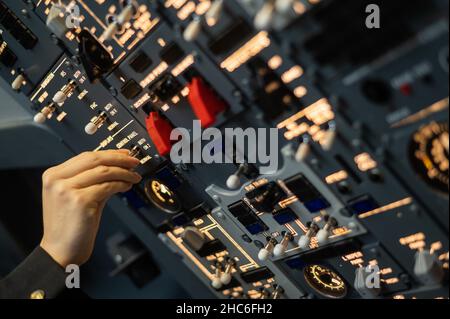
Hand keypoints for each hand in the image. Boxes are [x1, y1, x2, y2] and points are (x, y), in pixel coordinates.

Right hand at [40, 150, 141, 266]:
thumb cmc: (69, 227)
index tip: (124, 154)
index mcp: (53, 175)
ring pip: (104, 171)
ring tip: (134, 176)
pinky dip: (121, 184)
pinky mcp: (80, 200)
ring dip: (124, 172)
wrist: (60, 251)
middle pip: (95, 159)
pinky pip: (108, 186)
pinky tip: (127, 186)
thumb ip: (93, 181)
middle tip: (134, 161)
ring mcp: (68, 189)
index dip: (109, 153)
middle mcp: (58, 180)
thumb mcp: (77, 196)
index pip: (86, 156)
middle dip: (119, 158)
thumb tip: (118, 167)